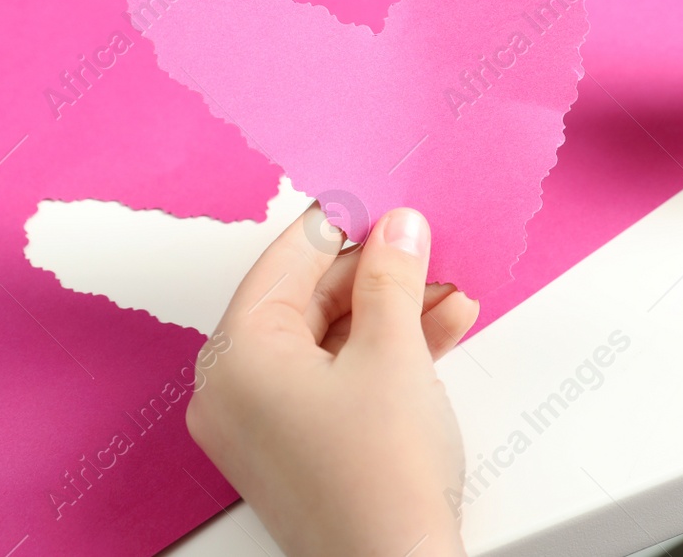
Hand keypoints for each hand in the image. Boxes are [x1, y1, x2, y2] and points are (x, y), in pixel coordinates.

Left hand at [187, 205, 476, 556]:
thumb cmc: (380, 481)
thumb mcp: (394, 353)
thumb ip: (393, 277)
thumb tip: (398, 229)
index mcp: (236, 358)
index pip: (285, 260)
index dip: (343, 224)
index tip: (383, 201)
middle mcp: (234, 391)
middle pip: (305, 300)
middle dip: (376, 274)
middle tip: (426, 248)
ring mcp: (262, 426)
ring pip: (327, 340)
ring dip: (391, 313)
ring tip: (448, 294)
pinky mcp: (296, 451)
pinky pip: (334, 379)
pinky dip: (382, 356)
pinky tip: (436, 334)